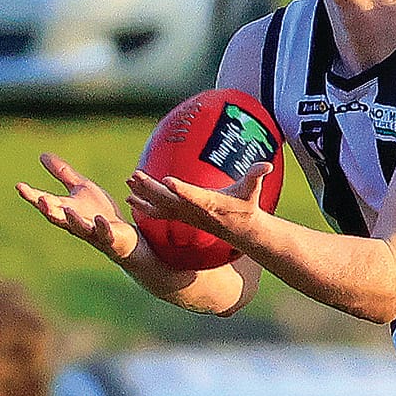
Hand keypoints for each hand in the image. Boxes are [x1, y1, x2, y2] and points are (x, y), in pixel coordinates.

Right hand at [16, 154, 138, 261]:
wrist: (123, 235)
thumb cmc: (99, 211)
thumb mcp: (81, 188)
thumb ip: (63, 174)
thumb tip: (42, 155)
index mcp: (66, 209)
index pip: (45, 201)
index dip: (32, 195)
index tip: (19, 186)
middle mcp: (75, 222)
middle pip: (57, 217)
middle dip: (48, 209)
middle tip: (40, 200)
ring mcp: (91, 231)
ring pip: (79, 227)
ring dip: (73, 219)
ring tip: (67, 210)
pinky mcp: (108, 237)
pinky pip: (104, 233)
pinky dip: (101, 227)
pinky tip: (99, 219)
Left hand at [125, 163, 272, 248]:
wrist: (240, 230)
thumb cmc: (246, 206)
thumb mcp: (252, 191)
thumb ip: (256, 176)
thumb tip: (267, 165)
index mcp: (209, 203)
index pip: (193, 196)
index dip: (181, 190)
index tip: (168, 181)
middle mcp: (193, 210)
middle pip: (169, 199)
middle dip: (151, 188)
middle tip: (135, 175)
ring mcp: (185, 215)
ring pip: (159, 205)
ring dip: (143, 194)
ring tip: (129, 181)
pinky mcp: (181, 216)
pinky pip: (159, 212)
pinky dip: (144, 205)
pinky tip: (130, 198)